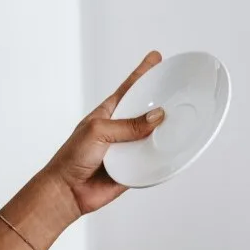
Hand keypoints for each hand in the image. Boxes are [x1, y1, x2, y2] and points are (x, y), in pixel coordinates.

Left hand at [41, 51, 163, 217]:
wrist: (68, 191)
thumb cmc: (72, 157)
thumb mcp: (98, 132)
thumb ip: (128, 125)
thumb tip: (156, 117)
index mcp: (108, 113)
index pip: (129, 88)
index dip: (142, 73)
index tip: (155, 58)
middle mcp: (120, 129)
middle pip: (146, 111)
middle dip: (162, 102)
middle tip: (179, 90)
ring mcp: (127, 148)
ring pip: (153, 136)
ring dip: (165, 132)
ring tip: (181, 121)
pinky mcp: (134, 168)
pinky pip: (153, 161)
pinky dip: (163, 156)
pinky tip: (174, 150)